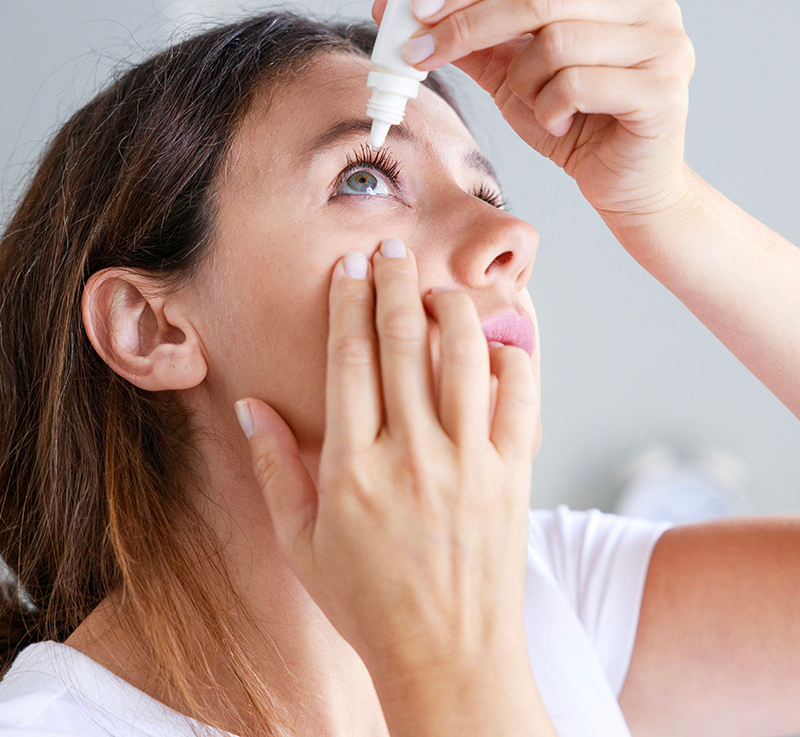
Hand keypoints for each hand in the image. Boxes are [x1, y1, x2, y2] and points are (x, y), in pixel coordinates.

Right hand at [236, 240, 539, 684]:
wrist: (450, 660)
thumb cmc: (369, 605)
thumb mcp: (302, 544)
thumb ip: (273, 470)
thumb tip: (250, 407)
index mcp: (353, 469)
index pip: (349, 361)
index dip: (348, 305)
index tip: (350, 269)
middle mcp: (411, 456)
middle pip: (403, 343)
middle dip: (395, 284)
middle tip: (392, 247)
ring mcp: (468, 464)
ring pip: (464, 357)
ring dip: (451, 309)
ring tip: (438, 288)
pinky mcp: (512, 477)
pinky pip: (520, 399)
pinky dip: (512, 360)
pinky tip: (497, 343)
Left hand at [372, 0, 696, 223]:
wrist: (626, 186)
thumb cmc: (577, 128)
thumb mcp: (516, 78)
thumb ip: (477, 44)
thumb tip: (411, 15)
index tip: (415, 10)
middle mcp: (647, 2)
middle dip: (467, 26)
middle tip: (422, 54)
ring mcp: (661, 43)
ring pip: (556, 42)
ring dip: (524, 82)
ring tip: (534, 106)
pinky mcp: (661, 90)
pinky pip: (577, 84)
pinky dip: (550, 110)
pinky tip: (559, 126)